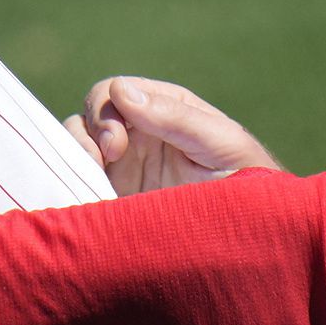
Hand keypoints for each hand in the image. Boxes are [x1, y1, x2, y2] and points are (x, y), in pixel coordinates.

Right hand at [70, 77, 285, 195]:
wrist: (252, 234)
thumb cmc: (247, 178)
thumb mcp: (218, 141)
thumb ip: (173, 116)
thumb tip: (121, 90)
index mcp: (163, 109)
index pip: (115, 92)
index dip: (106, 110)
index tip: (116, 143)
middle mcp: (138, 133)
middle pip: (89, 115)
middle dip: (87, 133)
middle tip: (104, 160)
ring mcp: (124, 166)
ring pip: (77, 146)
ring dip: (75, 156)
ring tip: (91, 179)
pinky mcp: (116, 198)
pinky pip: (80, 184)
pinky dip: (73, 185)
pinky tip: (88, 199)